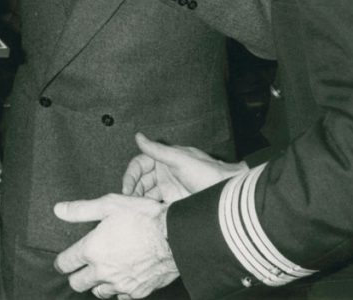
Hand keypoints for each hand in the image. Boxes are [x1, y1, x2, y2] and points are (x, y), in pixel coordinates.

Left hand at [53, 194, 177, 298]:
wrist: (175, 236)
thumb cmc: (143, 217)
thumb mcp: (110, 205)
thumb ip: (81, 210)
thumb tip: (58, 210)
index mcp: (92, 249)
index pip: (66, 263)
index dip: (62, 261)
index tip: (64, 261)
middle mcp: (103, 271)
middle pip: (78, 283)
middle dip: (77, 275)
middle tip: (83, 267)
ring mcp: (120, 284)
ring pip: (99, 292)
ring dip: (98, 283)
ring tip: (104, 271)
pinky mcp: (136, 292)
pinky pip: (120, 297)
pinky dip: (119, 289)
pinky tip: (123, 277)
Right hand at [122, 132, 246, 201]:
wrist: (226, 193)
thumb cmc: (206, 172)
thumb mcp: (179, 159)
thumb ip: (157, 150)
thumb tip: (138, 136)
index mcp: (164, 158)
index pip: (139, 165)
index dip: (131, 176)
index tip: (126, 189)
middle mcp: (164, 172)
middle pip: (141, 181)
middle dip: (133, 190)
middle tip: (129, 204)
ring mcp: (169, 188)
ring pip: (147, 194)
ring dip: (140, 201)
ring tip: (135, 211)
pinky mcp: (173, 202)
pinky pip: (156, 205)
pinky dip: (149, 209)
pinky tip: (145, 216)